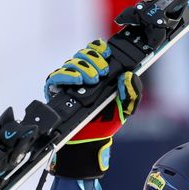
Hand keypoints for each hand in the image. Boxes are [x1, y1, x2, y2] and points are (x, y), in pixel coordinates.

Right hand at [44, 39, 142, 179]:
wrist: (89, 141)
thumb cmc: (105, 123)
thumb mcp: (125, 108)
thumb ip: (132, 93)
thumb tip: (129, 76)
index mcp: (100, 74)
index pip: (97, 51)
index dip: (100, 48)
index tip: (107, 53)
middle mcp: (83, 74)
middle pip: (84, 54)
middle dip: (94, 59)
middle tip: (102, 72)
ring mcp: (69, 82)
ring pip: (71, 62)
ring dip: (82, 67)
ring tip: (91, 79)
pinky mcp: (56, 90)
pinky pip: (56, 76)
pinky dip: (66, 75)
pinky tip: (77, 80)